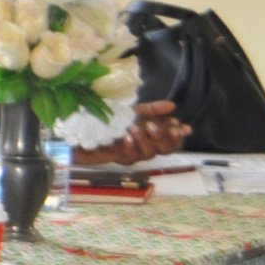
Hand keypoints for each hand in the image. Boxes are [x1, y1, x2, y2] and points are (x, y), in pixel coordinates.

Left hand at [71, 100, 188, 166]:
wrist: (81, 127)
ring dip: (145, 140)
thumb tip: (172, 106)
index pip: (171, 141)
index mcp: (149, 136)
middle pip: (164, 150)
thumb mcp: (133, 110)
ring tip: (137, 127)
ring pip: (147, 154)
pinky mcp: (116, 158)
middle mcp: (143, 147)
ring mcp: (130, 154)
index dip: (178, 137)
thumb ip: (153, 109)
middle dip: (164, 138)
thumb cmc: (109, 119)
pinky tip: (127, 137)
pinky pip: (129, 157)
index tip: (183, 127)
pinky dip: (130, 146)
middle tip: (155, 125)